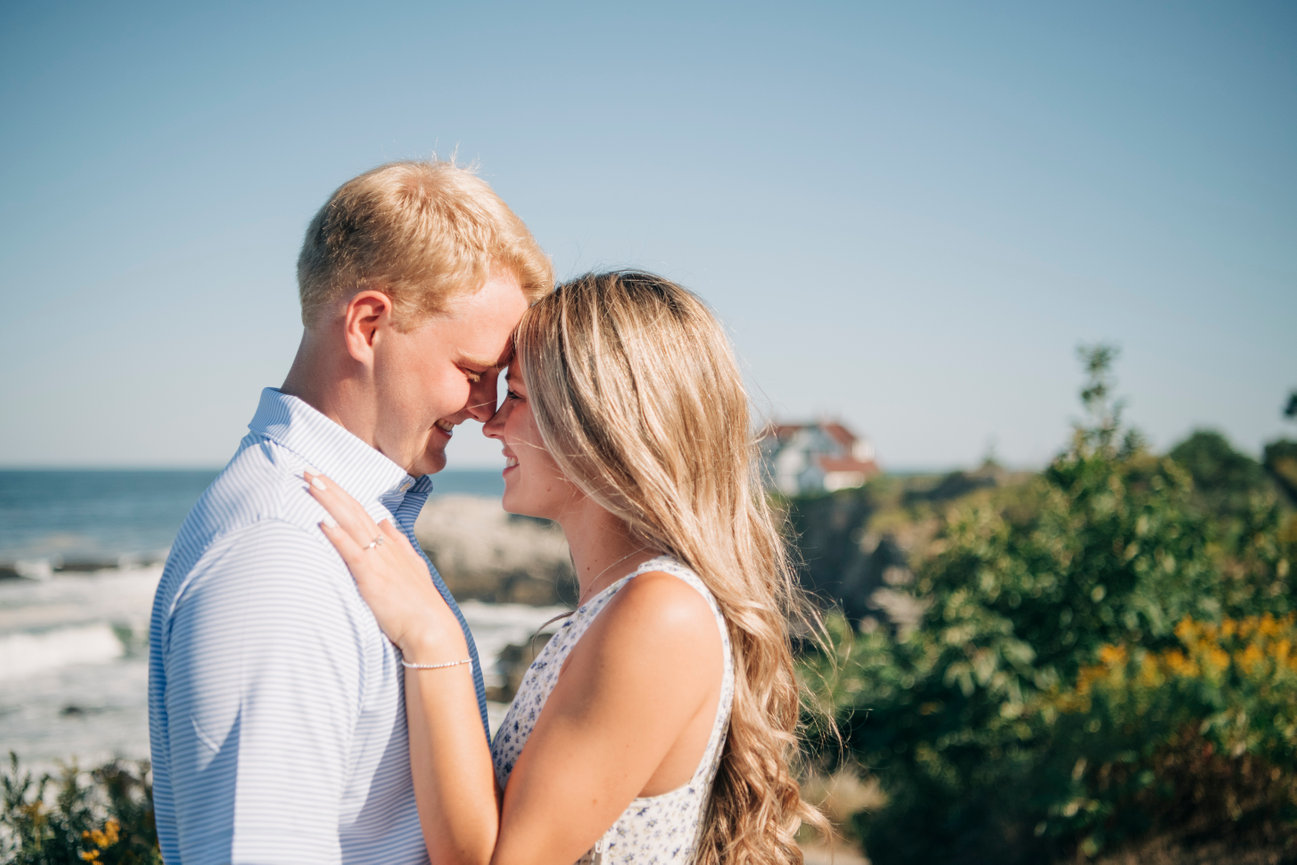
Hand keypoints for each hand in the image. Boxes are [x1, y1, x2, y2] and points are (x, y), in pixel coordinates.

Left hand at [305, 472, 465, 660]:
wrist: (431, 629)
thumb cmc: (420, 605)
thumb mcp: (412, 567)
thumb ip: (398, 543)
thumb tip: (384, 522)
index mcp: (390, 544)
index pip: (361, 511)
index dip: (342, 494)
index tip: (324, 479)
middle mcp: (384, 547)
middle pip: (353, 510)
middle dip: (330, 489)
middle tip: (308, 470)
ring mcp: (378, 560)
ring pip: (350, 523)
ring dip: (329, 502)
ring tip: (310, 483)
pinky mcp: (372, 578)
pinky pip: (352, 552)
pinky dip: (338, 536)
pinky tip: (323, 522)